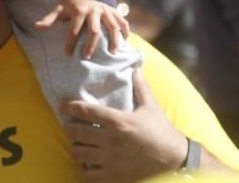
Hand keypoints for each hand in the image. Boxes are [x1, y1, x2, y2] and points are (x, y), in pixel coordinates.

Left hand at [35, 0, 129, 58]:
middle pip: (94, 30)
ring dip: (114, 40)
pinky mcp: (114, 11)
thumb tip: (37, 26)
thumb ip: (49, 18)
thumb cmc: (73, 3)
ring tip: (113, 53)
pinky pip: (123, 22)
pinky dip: (125, 32)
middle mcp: (94, 11)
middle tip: (87, 57)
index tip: (68, 54)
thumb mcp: (60, 8)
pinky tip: (125, 42)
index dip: (70, 42)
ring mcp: (106, 11)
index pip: (74, 29)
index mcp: (79, 11)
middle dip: (91, 44)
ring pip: (112, 26)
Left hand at [62, 68, 187, 181]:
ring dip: (76, 148)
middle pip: (76, 133)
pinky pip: (86, 175)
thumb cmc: (162, 133)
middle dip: (70, 128)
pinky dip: (83, 169)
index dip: (70, 107)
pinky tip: (88, 164)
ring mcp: (110, 161)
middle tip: (72, 127)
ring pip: (78, 154)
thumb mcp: (151, 107)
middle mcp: (110, 141)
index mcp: (118, 122)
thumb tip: (135, 67)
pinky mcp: (113, 178)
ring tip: (79, 145)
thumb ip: (140, 87)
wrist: (175, 162)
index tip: (63, 106)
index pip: (86, 112)